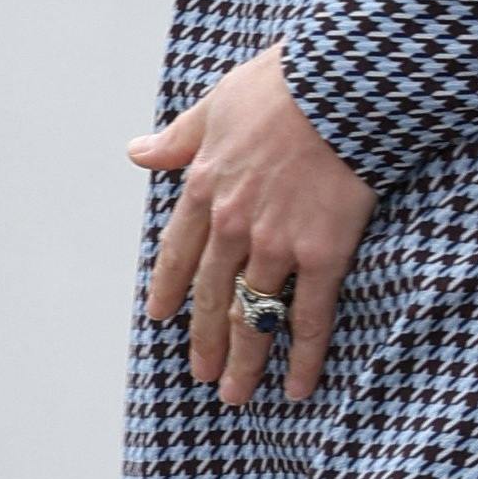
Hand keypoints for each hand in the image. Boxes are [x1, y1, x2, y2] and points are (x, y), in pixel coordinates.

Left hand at [134, 47, 375, 407]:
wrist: (340, 84)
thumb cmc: (282, 84)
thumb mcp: (216, 104)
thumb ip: (178, 139)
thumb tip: (136, 152)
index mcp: (203, 188)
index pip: (177, 253)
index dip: (169, 288)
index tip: (161, 316)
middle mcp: (232, 225)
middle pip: (211, 297)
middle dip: (204, 342)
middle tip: (201, 376)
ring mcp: (276, 245)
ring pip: (252, 316)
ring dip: (243, 361)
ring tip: (234, 395)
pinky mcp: (322, 255)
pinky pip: (309, 318)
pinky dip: (302, 358)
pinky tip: (296, 388)